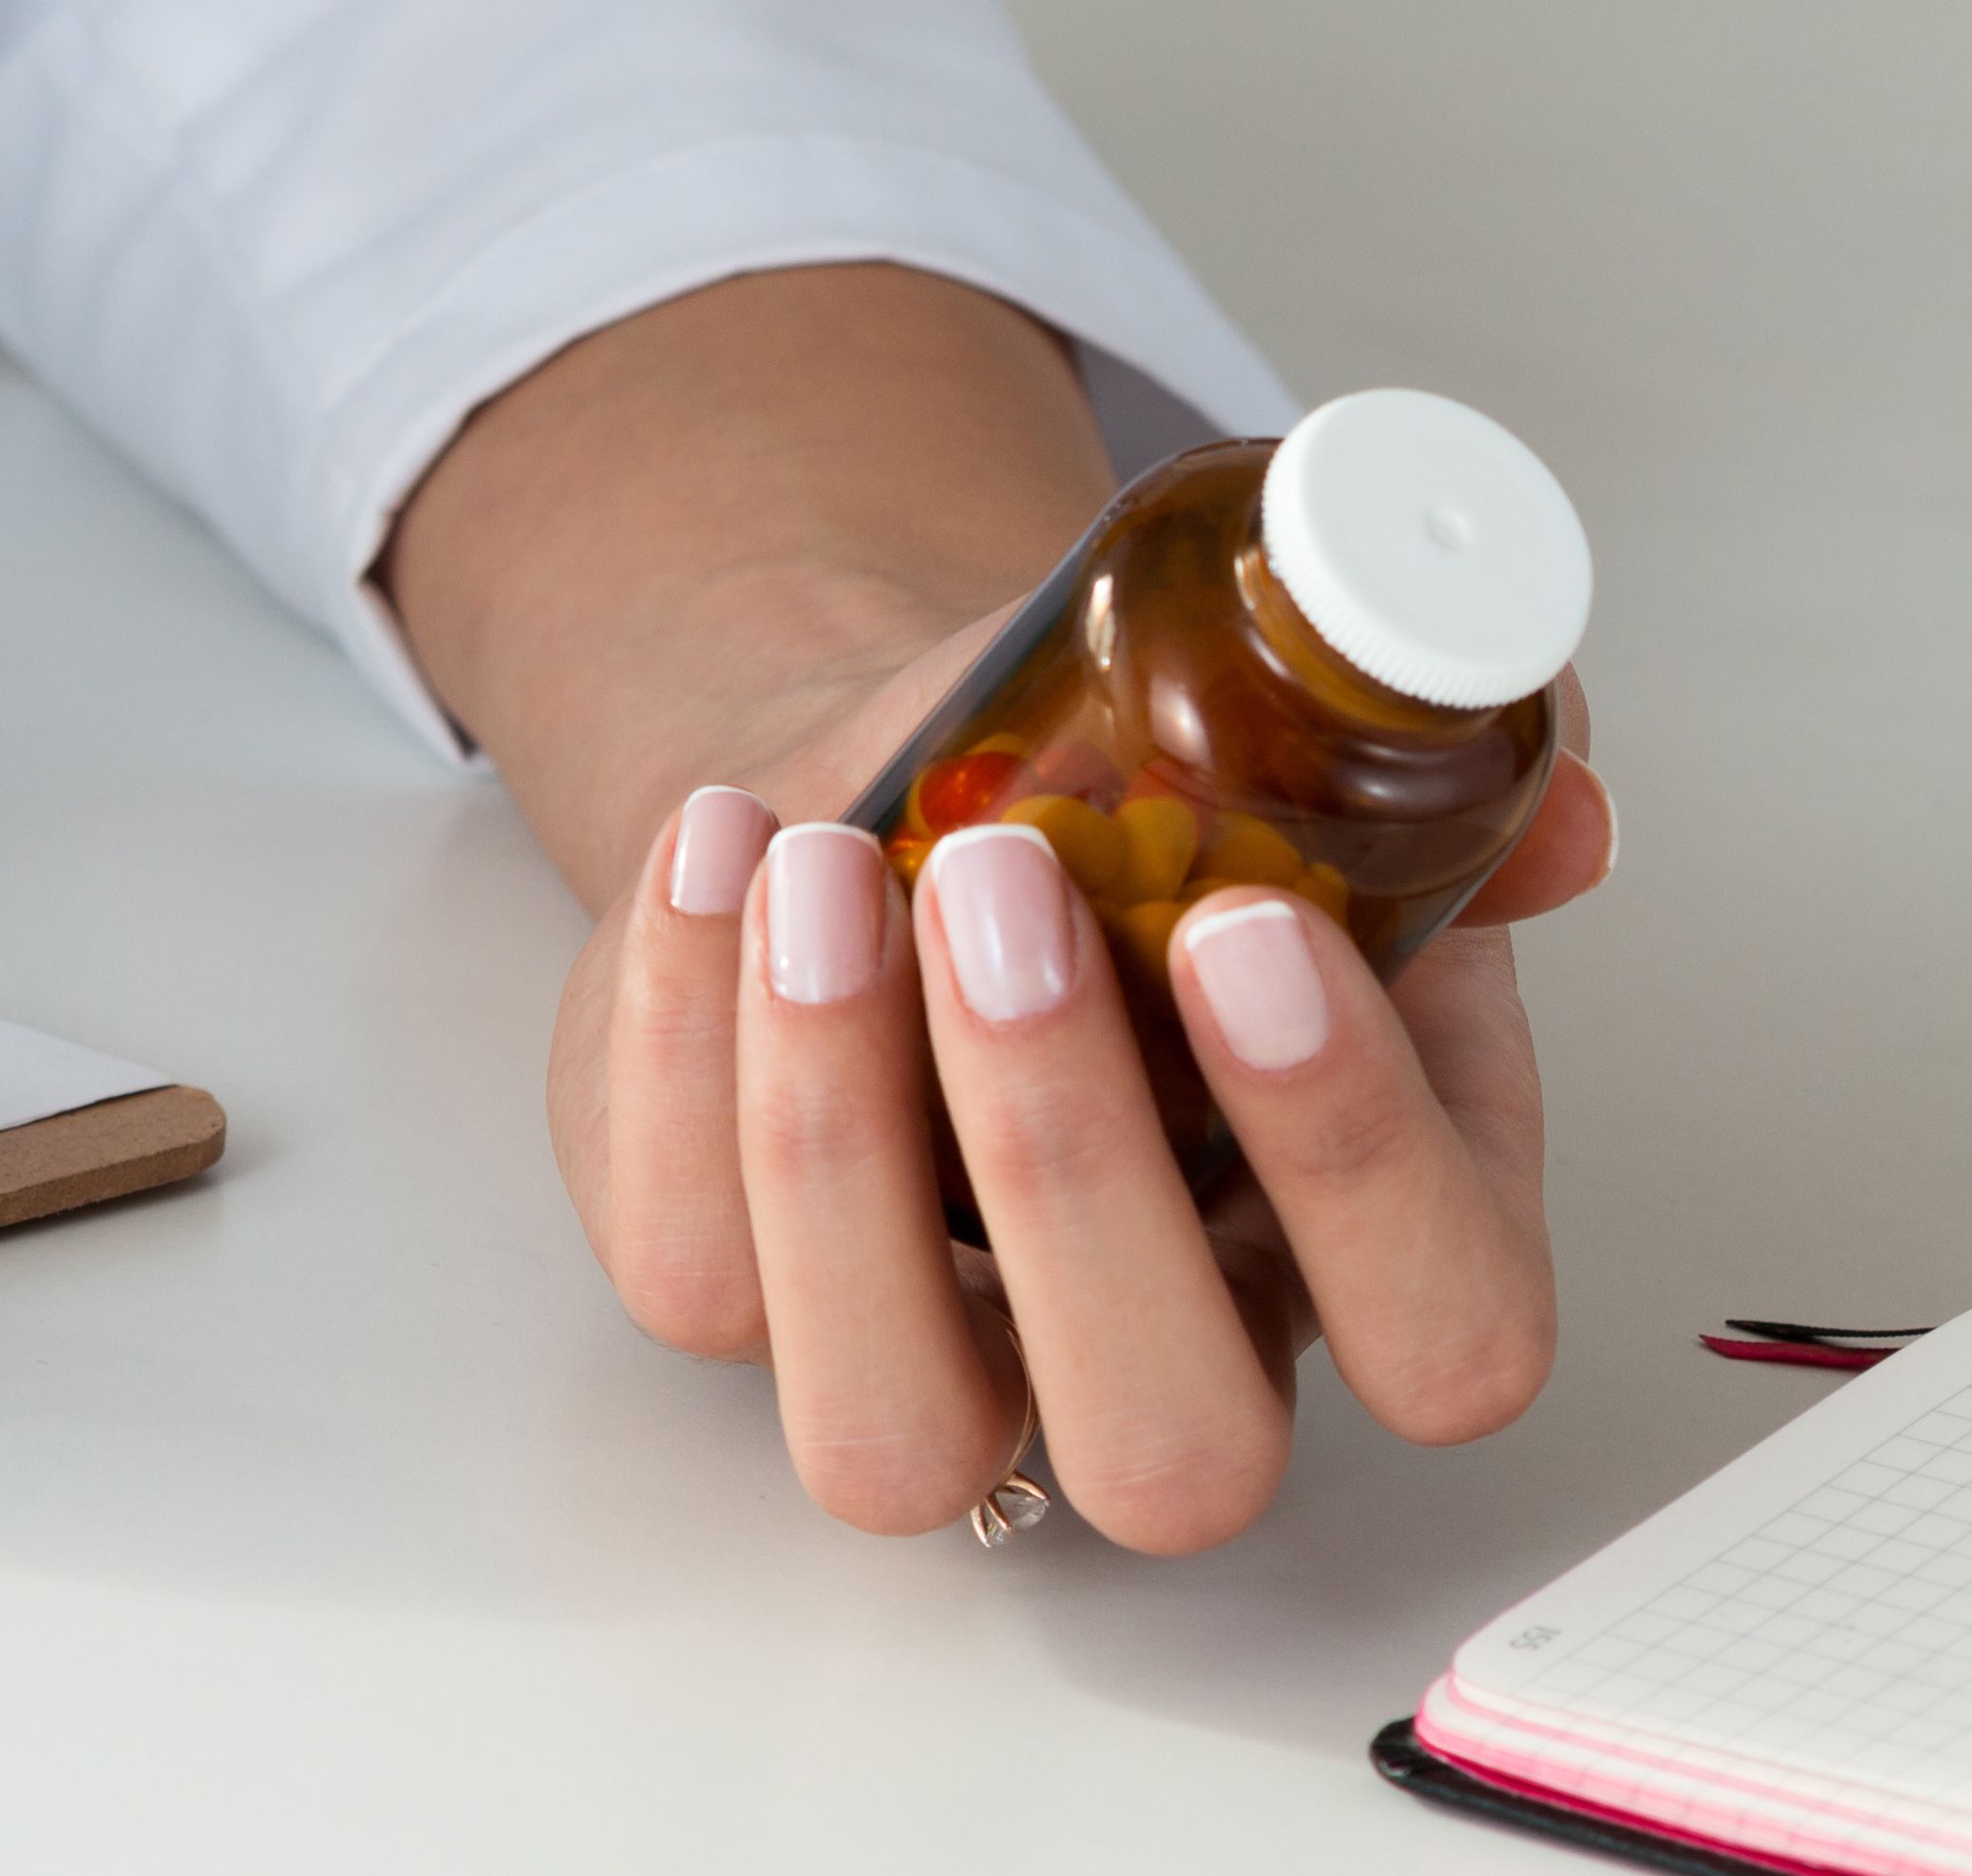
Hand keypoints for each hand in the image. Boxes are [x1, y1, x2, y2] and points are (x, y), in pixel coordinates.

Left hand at [555, 629, 1615, 1551]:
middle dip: (1075, 1167)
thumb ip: (1434, 776)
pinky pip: (691, 1272)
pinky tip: (719, 848)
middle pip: (1168, 1449)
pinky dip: (678, 1045)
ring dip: (835, 1136)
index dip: (1362, 1167)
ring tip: (820, 863)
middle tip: (998, 882)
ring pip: (890, 1430)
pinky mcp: (735, 1298)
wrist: (892, 789)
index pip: (1449, 1338)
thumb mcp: (1300, 772)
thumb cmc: (1116, 815)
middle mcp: (1164, 1350)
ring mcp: (937, 1353)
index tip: (1245, 926)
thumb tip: (1544, 803)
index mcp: (1373, 1248)